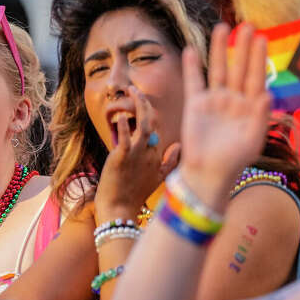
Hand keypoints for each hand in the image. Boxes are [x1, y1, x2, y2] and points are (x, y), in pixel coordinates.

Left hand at [93, 87, 180, 221]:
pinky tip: (121, 116)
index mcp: (157, 155)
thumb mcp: (159, 177)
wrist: (119, 209)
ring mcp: (137, 154)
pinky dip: (123, 126)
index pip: (157, 128)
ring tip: (132, 92)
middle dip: (145, 104)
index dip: (151, 113)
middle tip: (135, 90)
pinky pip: (125, 139)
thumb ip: (170, 161)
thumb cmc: (136, 194)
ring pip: (143, 126)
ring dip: (138, 106)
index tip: (144, 102)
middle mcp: (150, 152)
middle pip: (152, 122)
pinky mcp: (121, 158)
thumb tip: (180, 145)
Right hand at [179, 22, 271, 203]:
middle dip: (243, 47)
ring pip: (218, 69)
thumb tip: (267, 93)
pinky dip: (193, 67)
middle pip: (239, 67)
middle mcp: (233, 100)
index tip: (262, 38)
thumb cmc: (235, 161)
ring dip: (220, 49)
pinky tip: (192, 50)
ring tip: (222, 27)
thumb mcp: (254, 139)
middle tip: (247, 25)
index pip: (256, 77)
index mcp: (251, 107)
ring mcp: (214, 101)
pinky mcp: (196, 105)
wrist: (209, 174)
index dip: (258, 58)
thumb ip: (262, 116)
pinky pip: (194, 82)